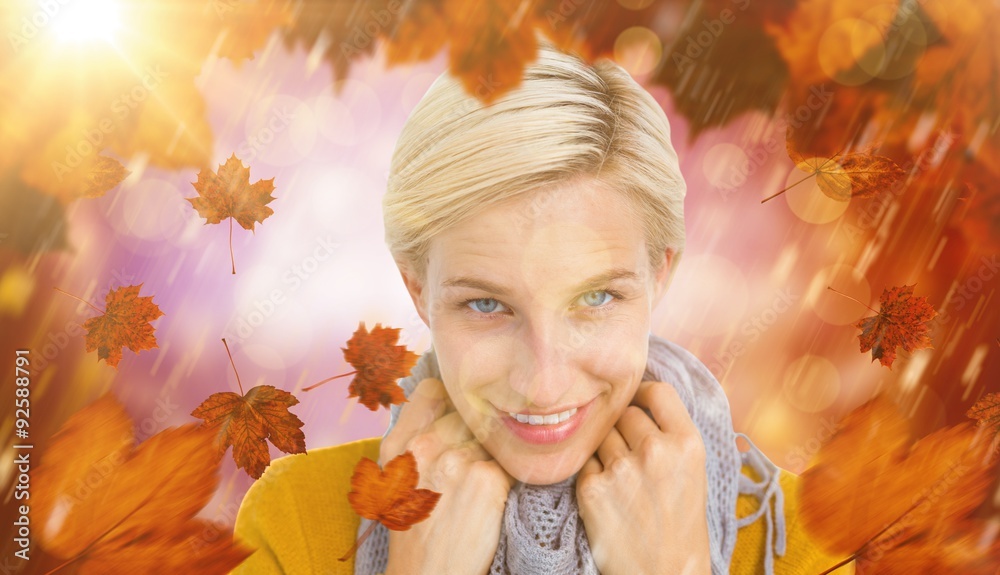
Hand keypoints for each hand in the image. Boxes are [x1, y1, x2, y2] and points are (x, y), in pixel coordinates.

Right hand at [379, 377, 515, 574]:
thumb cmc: (414, 532)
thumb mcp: (394, 481)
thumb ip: (413, 441)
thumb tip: (444, 408)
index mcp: (397, 446)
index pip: (432, 390)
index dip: (452, 399)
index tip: (461, 414)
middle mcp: (423, 447)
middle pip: (469, 412)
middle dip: (479, 431)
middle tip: (478, 458)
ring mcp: (456, 460)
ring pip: (492, 435)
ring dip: (496, 453)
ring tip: (485, 482)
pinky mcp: (486, 479)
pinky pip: (509, 461)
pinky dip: (510, 475)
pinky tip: (497, 496)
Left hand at [576, 381, 711, 574]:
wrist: (664, 574)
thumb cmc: (682, 525)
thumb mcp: (694, 472)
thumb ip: (671, 435)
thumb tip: (642, 398)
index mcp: (687, 443)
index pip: (658, 392)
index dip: (643, 393)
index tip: (637, 401)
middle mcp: (655, 451)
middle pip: (624, 413)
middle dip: (623, 428)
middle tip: (631, 455)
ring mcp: (621, 469)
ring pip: (600, 436)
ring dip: (605, 451)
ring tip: (622, 481)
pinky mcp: (592, 489)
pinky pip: (584, 463)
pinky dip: (591, 475)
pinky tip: (609, 497)